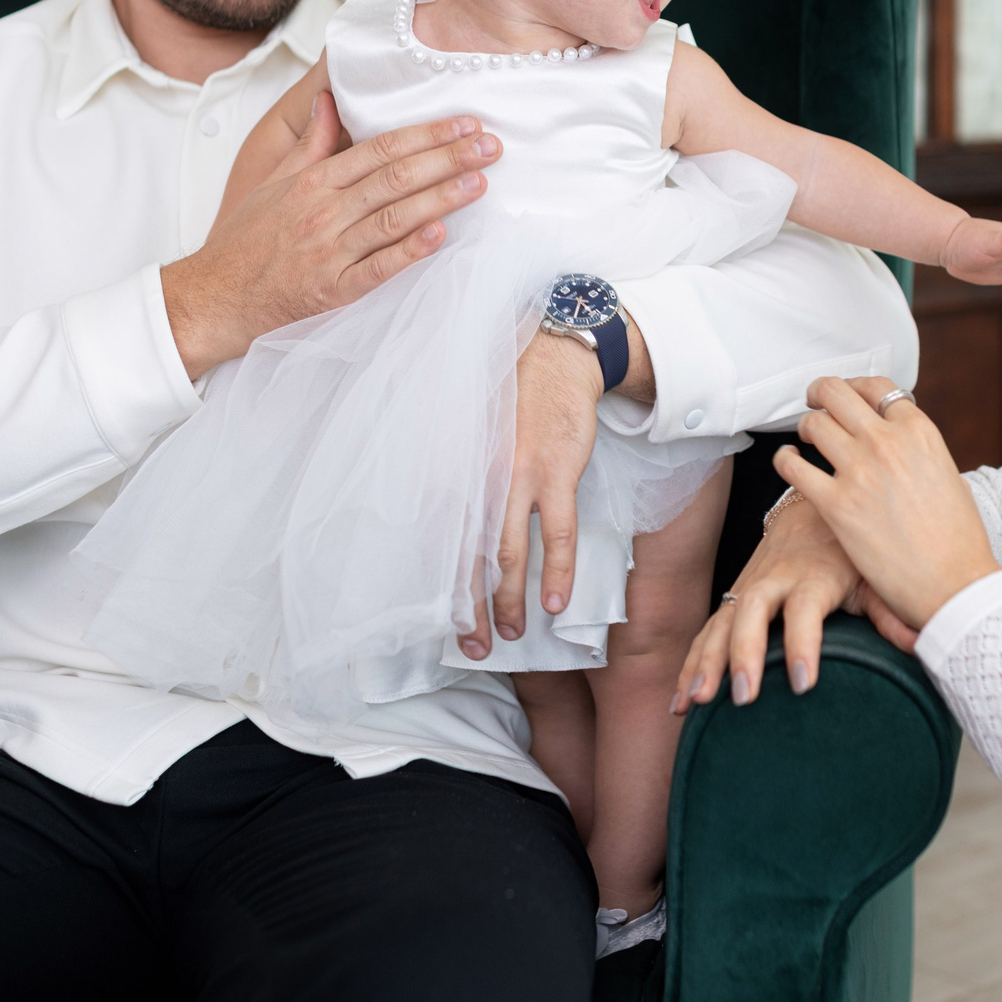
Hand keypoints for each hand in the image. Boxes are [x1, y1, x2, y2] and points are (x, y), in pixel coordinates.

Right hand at [161, 95, 499, 378]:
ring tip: (480, 181)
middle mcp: (323, 211)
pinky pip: (378, 268)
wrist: (214, 296)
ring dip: (440, 197)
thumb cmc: (245, 241)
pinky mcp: (333, 290)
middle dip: (447, 159)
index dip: (426, 135)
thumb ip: (309, 144)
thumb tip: (328, 100)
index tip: (464, 124)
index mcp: (312, 182)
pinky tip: (441, 234)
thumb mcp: (272, 183)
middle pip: (394, 177)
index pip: (379, 149)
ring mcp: (329, 251)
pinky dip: (410, 250)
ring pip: (392, 217)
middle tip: (490, 145)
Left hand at [473, 312, 657, 656]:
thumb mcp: (469, 431)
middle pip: (469, 557)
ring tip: (513, 633)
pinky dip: (558, 571)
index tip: (444, 624)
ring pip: (510, 552)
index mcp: (455, 469)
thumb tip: (446, 525)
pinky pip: (559, 534)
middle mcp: (479, 476)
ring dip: (511, 599)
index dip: (442, 587)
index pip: (442, 541)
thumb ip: (459, 476)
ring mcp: (518, 475)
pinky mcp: (556, 471)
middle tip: (473, 647)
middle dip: (472, 609)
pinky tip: (555, 602)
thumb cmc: (509, 395)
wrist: (555, 354)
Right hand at [672, 492, 917, 714]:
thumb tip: (920, 641)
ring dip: (705, 663)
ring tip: (695, 703)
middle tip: (741, 696)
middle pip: (752, 613)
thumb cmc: (849, 549)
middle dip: (743, 654)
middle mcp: (775, 579)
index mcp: (814, 575)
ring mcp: (747, 588)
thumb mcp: (873, 574)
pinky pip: (706, 633)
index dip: (803, 643)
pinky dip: (691, 665)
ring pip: (720, 624)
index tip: (802, 682)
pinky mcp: (731, 600)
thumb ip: (891, 609)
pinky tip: (680, 702)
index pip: (806, 608)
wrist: (812, 508)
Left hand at [776, 377, 999, 631]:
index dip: (855, 387)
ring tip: (806, 442)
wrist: (955, 584)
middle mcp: (887, 442)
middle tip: (814, 403)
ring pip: (813, 425)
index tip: (845, 397)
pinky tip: (789, 463)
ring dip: (806, 428)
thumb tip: (897, 440)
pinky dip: (785, 460)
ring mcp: (859, 471)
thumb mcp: (947, 474)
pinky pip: (793, 466)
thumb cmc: (958, 539)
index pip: (876, 387)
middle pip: (835, 393)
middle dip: (820, 394)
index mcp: (919, 432)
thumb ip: (917, 450)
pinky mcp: (836, 505)